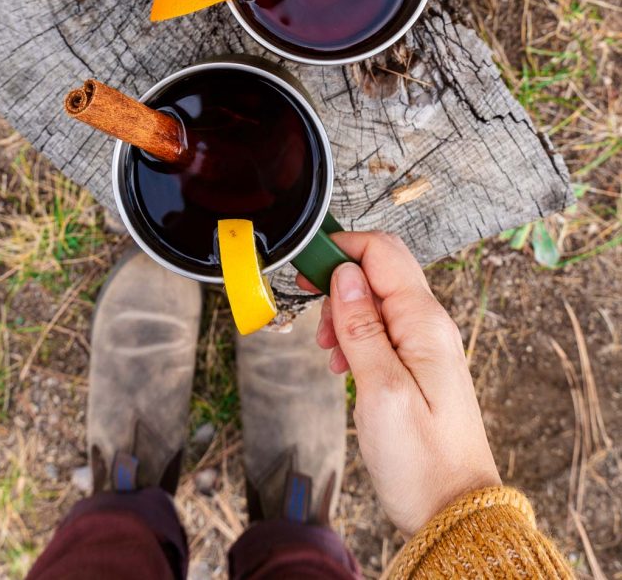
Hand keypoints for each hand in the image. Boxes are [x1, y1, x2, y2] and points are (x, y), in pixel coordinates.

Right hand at [297, 231, 499, 535]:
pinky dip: (357, 335)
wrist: (456, 513)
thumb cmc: (422, 462)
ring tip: (330, 353)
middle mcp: (430, 324)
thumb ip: (361, 328)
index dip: (339, 248)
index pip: (381, 251)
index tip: (304, 266)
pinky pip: (383, 328)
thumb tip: (344, 274)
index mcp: (424, 322)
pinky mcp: (419, 364)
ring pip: (377, 298)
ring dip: (345, 313)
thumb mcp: (380, 392)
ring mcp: (427, 344)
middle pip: (379, 269)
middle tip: (316, 323)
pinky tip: (344, 365)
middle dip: (339, 282)